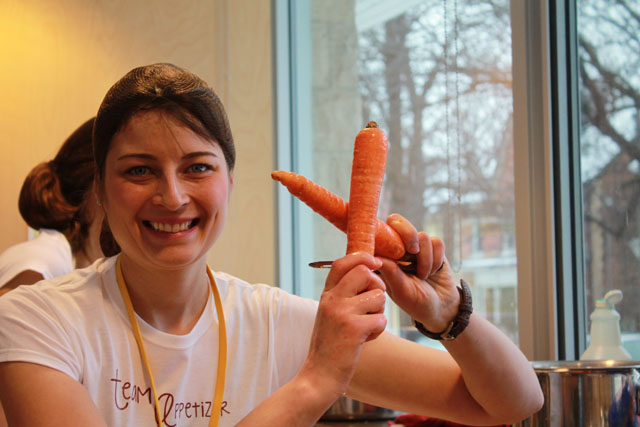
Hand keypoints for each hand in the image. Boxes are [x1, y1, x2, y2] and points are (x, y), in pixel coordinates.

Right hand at [301, 253, 386, 395]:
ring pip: (378, 296)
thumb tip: (365, 274)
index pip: (342, 263)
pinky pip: (381, 319)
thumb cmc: (329, 346)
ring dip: (379, 312)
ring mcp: (342, 313)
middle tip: (373, 303)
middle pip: (365, 273)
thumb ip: (342, 295)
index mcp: (327, 295)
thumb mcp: (328, 314)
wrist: (319, 376)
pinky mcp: (354, 329)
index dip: (362, 257)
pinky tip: (366, 339)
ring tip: (366, 325)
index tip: (374, 262)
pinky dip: (378, 330)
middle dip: (377, 286)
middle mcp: (333, 300)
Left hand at [377, 213, 460, 332]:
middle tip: (412, 251)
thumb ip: (389, 271)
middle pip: (396, 221)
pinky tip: (433, 271)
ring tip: (423, 275)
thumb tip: (376, 256)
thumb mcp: (399, 290)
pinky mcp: (433, 247)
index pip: (376, 232)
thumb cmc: (415, 302)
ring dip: (425, 258)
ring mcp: (415, 246)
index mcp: (384, 256)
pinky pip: (436, 241)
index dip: (378, 229)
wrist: (441, 308)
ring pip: (421, 235)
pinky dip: (436, 258)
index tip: (388, 242)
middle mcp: (397, 248)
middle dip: (407, 234)